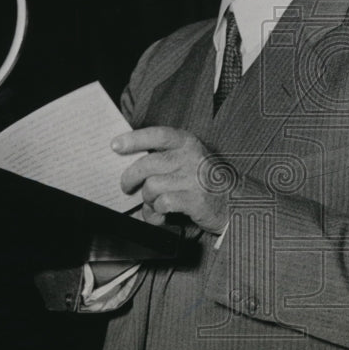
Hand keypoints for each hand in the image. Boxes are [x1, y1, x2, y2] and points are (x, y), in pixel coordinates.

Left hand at [112, 126, 228, 232]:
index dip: (134, 139)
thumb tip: (130, 166)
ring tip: (152, 204)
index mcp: (186, 142)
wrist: (233, 201)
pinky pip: (163, 204)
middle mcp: (190, 157)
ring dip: (147, 199)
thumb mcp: (187, 159)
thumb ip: (163, 157)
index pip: (156, 135)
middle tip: (127, 187)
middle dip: (130, 178)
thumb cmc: (203, 179)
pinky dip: (156, 212)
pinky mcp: (195, 199)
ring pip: (152, 186)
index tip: (115, 145)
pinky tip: (160, 214)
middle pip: (147, 164)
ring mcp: (193, 178)